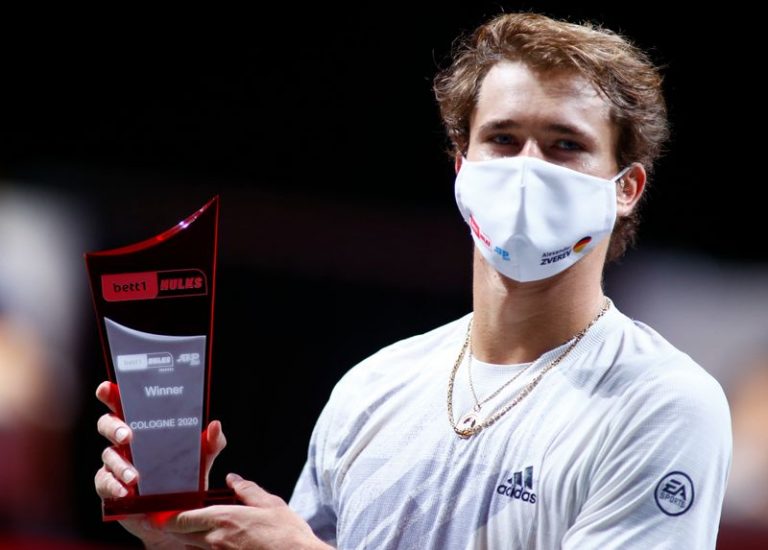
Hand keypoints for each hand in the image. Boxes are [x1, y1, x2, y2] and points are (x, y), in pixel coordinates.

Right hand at [93, 381, 226, 545]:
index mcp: (144, 427)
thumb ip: (210, 443)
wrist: (175, 516)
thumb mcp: (201, 460)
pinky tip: (125, 491)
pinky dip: (114, 486)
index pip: (125, 404)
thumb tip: (215, 425)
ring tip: (135, 476)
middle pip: (108, 424)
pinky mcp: (109, 487)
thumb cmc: (184, 479)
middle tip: (127, 436)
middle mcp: (125, 442)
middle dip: (114, 427)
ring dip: (120, 464)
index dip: (112, 394)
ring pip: (108, 456)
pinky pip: (104, 483)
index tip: (108, 388)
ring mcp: (114, 464)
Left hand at [159, 473, 331, 549]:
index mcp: (224, 519)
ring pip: (192, 548)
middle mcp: (215, 541)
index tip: (161, 515)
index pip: (182, 519)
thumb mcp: (271, 504)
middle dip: (176, 528)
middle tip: (173, 522)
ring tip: (196, 533)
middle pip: (182, 535)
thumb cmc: (287, 534)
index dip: (168, 517)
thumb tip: (232, 479)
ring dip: (191, 540)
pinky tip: (215, 544)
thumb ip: (247, 490)